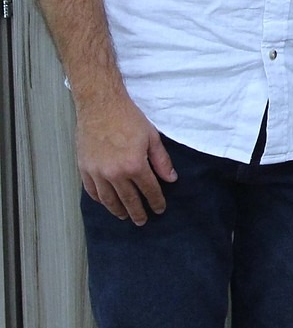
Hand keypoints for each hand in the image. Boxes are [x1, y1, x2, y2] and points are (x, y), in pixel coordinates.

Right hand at [75, 93, 176, 225]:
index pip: (149, 190)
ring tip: (124, 216)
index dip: (156, 201)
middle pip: (128, 200)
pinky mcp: (85, 169)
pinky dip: (100, 200)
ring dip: (118, 210)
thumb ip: (161, 160)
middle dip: (137, 212)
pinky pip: (92, 191)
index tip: (160, 209)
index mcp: (135, 165)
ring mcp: (97, 172)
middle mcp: (115, 173)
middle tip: (143, 221)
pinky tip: (106, 203)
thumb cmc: (128, 118)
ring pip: (109, 199)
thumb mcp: (152, 137)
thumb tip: (171, 179)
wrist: (101, 106)